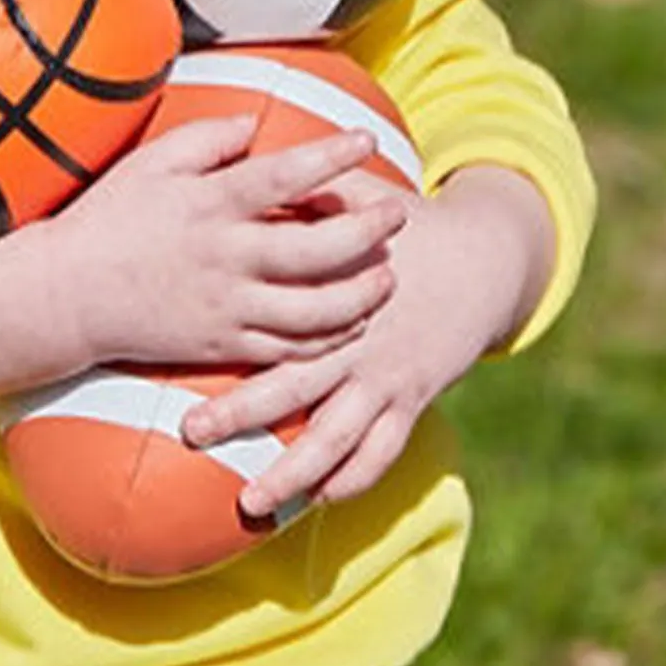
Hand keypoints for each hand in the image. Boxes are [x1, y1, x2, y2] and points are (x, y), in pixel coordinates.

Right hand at [54, 113, 407, 371]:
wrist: (67, 295)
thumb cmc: (109, 220)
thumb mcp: (152, 162)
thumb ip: (207, 138)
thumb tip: (255, 125)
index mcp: (211, 205)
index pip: (285, 176)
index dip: (333, 157)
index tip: (368, 140)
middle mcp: (226, 258)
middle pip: (317, 251)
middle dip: (367, 234)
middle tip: (397, 216)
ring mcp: (227, 307)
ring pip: (314, 312)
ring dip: (360, 296)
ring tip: (388, 278)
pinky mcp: (222, 347)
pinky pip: (288, 351)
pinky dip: (328, 340)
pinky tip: (351, 323)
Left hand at [180, 165, 555, 517]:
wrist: (482, 260)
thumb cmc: (407, 224)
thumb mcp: (361, 197)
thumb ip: (310, 189)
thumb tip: (253, 159)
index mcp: (337, 290)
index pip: (274, 319)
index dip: (228, 338)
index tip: (182, 349)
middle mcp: (358, 340)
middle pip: (294, 386)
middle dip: (242, 414)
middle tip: (192, 433)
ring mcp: (387, 377)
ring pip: (336, 437)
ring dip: (293, 472)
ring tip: (251, 505)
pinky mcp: (412, 399)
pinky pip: (382, 450)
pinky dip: (353, 479)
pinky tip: (321, 500)